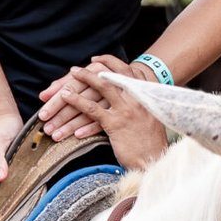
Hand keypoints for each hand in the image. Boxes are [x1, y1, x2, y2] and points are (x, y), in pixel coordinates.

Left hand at [39, 53, 158, 145]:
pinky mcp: (116, 123)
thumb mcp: (150, 118)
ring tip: (66, 82)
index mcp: (145, 94)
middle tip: (74, 70)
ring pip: (102, 87)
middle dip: (92, 71)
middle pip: (112, 75)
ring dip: (83, 80)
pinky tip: (67, 99)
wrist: (154, 160)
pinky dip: (77, 102)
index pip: (128, 70)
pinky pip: (93, 109)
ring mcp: (126, 109)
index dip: (110, 62)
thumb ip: (139, 104)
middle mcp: (136, 98)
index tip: (96, 60)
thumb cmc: (150, 143)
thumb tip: (126, 97)